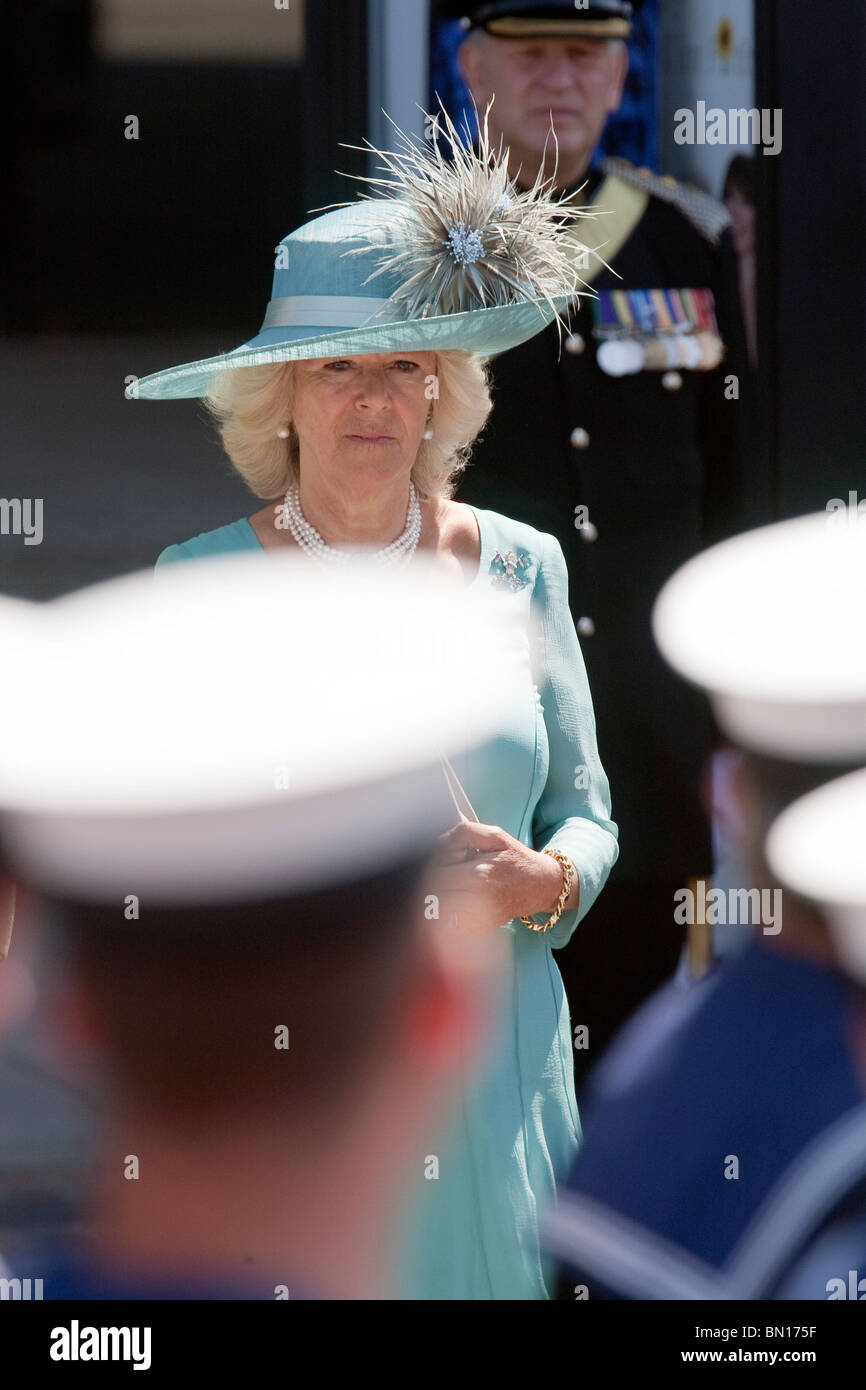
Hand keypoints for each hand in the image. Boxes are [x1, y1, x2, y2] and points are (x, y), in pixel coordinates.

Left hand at [426, 820, 571, 935]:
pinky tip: (458, 898)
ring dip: (437, 896)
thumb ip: (463, 833)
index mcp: (479, 875)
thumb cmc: (515, 859)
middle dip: (431, 879)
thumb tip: (436, 842)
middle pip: (433, 892)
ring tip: (451, 884)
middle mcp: (477, 901)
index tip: (438, 858)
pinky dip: (446, 910)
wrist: (541, 887)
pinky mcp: (478, 930)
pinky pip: (448, 922)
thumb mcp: (494, 836)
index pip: (435, 872)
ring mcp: (478, 920)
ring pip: (437, 910)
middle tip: (446, 870)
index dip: (431, 862)